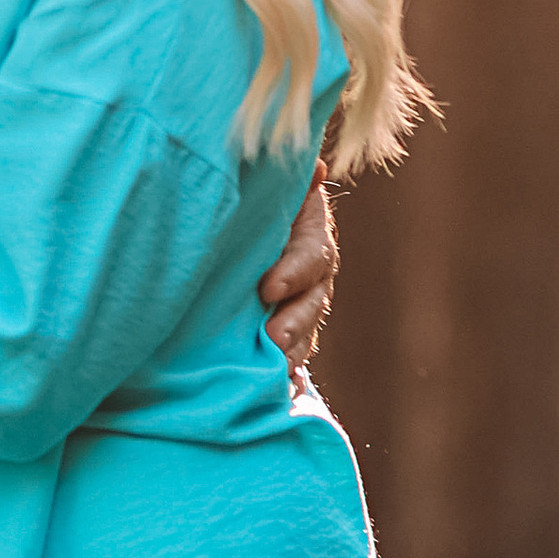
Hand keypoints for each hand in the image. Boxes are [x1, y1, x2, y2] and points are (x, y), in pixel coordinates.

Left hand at [259, 174, 336, 386]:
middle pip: (313, 303)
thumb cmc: (259, 208)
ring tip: (277, 369)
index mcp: (313, 240)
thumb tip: (314, 166)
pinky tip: (281, 392)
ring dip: (293, 352)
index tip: (268, 287)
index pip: (311, 257)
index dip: (293, 272)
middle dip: (294, 322)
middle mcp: (315, 279)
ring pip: (306, 334)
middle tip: (272, 338)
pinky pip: (295, 357)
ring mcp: (304, 309)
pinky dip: (289, 377)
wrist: (244, 237)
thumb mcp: (273, 192)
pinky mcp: (289, 334)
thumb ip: (290, 182)